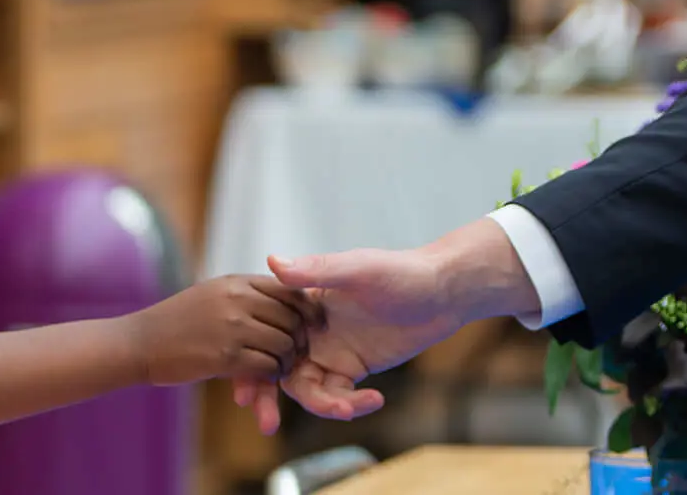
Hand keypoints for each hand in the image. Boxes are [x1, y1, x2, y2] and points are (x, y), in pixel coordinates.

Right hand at [121, 275, 314, 401]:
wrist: (138, 342)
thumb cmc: (177, 321)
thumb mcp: (213, 294)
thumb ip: (246, 293)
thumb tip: (283, 295)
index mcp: (238, 282)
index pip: (290, 289)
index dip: (308, 308)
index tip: (316, 323)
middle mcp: (238, 299)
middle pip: (292, 317)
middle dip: (301, 337)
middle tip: (301, 352)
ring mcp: (232, 327)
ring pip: (283, 343)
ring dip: (287, 359)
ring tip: (282, 367)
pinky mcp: (225, 356)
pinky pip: (266, 365)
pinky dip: (271, 374)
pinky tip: (266, 379)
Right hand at [247, 220, 539, 423]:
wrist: (443, 292)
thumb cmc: (401, 271)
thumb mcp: (359, 269)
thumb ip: (317, 270)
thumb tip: (273, 261)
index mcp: (303, 303)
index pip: (264, 335)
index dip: (248, 364)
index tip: (243, 393)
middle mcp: (310, 329)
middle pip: (277, 369)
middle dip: (267, 398)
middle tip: (265, 424)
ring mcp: (331, 351)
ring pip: (307, 389)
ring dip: (321, 405)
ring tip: (350, 407)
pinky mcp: (353, 368)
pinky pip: (338, 396)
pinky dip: (349, 405)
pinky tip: (374, 400)